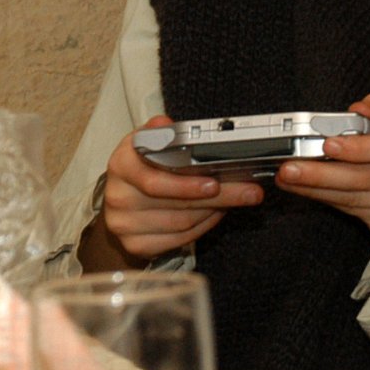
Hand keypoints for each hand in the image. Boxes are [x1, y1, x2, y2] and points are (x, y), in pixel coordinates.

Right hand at [79, 115, 264, 269]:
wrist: (122, 197)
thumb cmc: (142, 165)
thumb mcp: (148, 141)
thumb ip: (161, 132)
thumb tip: (165, 124)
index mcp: (122, 164)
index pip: (155, 179)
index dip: (188, 184)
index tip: (216, 183)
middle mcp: (119, 196)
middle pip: (177, 203)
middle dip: (220, 196)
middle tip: (249, 192)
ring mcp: (125, 224)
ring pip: (183, 222)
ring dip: (214, 210)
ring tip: (235, 197)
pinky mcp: (136, 244)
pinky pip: (180, 239)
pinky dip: (204, 226)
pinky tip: (215, 212)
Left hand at [274, 94, 369, 277]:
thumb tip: (358, 107)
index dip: (357, 148)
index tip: (327, 144)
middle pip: (363, 178)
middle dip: (320, 174)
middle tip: (289, 168)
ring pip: (352, 197)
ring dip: (314, 188)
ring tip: (288, 178)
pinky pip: (351, 209)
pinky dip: (326, 199)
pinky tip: (307, 190)